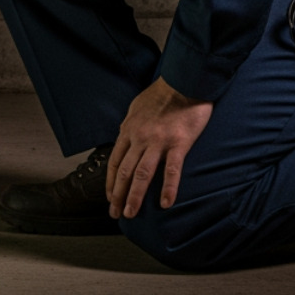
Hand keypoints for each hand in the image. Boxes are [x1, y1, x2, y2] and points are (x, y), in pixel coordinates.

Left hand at [106, 78, 213, 218]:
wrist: (184, 80)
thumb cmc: (162, 93)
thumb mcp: (136, 107)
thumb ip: (131, 125)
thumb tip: (124, 135)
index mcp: (129, 130)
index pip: (115, 161)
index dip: (111, 182)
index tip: (110, 197)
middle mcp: (139, 138)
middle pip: (125, 172)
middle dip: (118, 195)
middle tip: (116, 213)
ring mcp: (158, 141)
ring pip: (142, 174)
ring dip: (134, 196)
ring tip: (131, 213)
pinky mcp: (178, 143)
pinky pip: (171, 170)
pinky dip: (167, 188)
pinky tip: (165, 204)